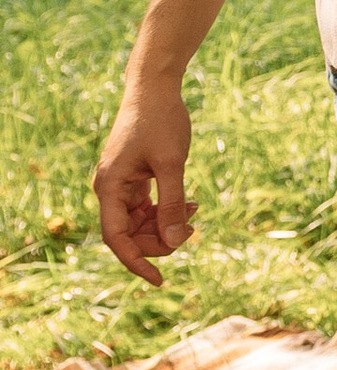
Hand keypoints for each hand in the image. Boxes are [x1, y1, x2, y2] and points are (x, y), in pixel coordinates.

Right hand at [95, 70, 194, 287]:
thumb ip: (172, 204)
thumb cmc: (161, 121)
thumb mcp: (171, 164)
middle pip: (129, 234)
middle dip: (159, 240)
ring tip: (194, 213)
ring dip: (165, 226)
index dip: (136, 261)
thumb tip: (175, 242)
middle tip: (192, 230)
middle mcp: (110, 189)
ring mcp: (121, 185)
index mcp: (110, 187)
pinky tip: (190, 206)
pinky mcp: (134, 179)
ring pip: (140, 223)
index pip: (116, 238)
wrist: (155, 88)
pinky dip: (167, 211)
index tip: (159, 280)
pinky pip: (147, 208)